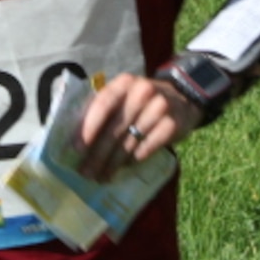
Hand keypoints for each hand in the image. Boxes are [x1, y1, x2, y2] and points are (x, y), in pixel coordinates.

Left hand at [75, 72, 202, 182]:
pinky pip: (147, 147)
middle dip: (98, 154)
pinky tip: (126, 166)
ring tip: (103, 176)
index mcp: (124, 82)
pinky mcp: (173, 124)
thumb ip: (104, 110)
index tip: (77, 148)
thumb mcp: (124, 96)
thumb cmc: (142, 102)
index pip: (104, 103)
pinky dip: (134, 159)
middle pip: (115, 128)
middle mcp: (143, 91)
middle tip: (86, 172)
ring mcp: (160, 107)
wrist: (182, 99)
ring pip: (130, 141)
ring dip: (114, 163)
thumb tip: (78, 141)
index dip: (89, 126)